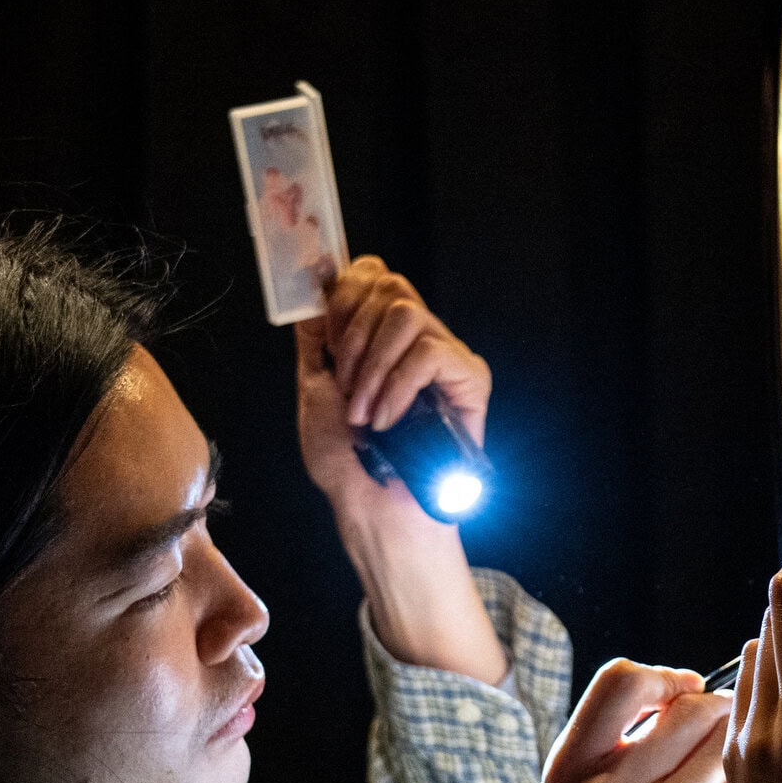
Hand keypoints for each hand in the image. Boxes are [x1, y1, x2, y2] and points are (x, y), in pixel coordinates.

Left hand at [290, 258, 504, 681]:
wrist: (374, 508)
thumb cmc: (347, 462)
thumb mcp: (315, 390)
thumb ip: (316, 339)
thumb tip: (312, 292)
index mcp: (378, 337)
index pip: (373, 275)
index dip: (347, 289)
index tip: (326, 331)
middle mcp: (415, 338)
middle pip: (389, 284)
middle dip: (351, 332)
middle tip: (344, 385)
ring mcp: (444, 355)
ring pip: (406, 313)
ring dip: (371, 363)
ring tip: (364, 410)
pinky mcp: (469, 378)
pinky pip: (430, 352)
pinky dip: (398, 385)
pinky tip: (386, 419)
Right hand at [543, 660, 731, 782]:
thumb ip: (618, 737)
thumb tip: (689, 682)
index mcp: (564, 768)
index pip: (618, 677)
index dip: (660, 677)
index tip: (679, 695)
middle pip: (681, 701)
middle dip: (708, 706)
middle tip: (713, 732)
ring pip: (718, 733)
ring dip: (733, 742)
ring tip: (720, 770)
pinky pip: (736, 774)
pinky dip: (743, 778)